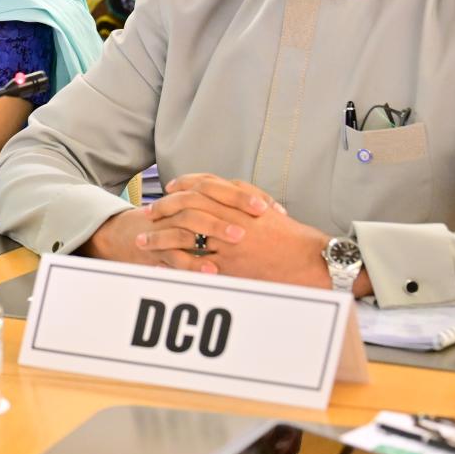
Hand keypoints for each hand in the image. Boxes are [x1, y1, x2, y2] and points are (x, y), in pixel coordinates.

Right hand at [84, 174, 276, 271]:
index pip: (217, 188)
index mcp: (189, 199)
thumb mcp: (193, 217)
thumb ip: (220, 213)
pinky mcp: (154, 248)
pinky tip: (211, 269)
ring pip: (189, 222)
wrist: (121, 237)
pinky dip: (192, 262)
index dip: (242, 194)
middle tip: (259, 214)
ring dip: (214, 228)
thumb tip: (266, 217)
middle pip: (205, 197)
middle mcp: (177, 208)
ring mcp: (164, 227)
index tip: (267, 204)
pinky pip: (174, 254)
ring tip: (238, 237)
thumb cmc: (168, 229)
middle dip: (233, 204)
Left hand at [151, 174, 343, 290]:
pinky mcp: (230, 268)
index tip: (168, 188)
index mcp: (241, 203)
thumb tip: (218, 185)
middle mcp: (232, 220)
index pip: (204, 186)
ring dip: (160, 238)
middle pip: (188, 207)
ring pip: (185, 236)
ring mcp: (229, 245)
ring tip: (142, 241)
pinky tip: (160, 264)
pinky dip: (175, 263)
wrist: (311, 261)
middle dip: (164, 208)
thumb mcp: (266, 207)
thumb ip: (241, 193)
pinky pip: (195, 264)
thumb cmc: (291, 236)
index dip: (183, 185)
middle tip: (149, 212)